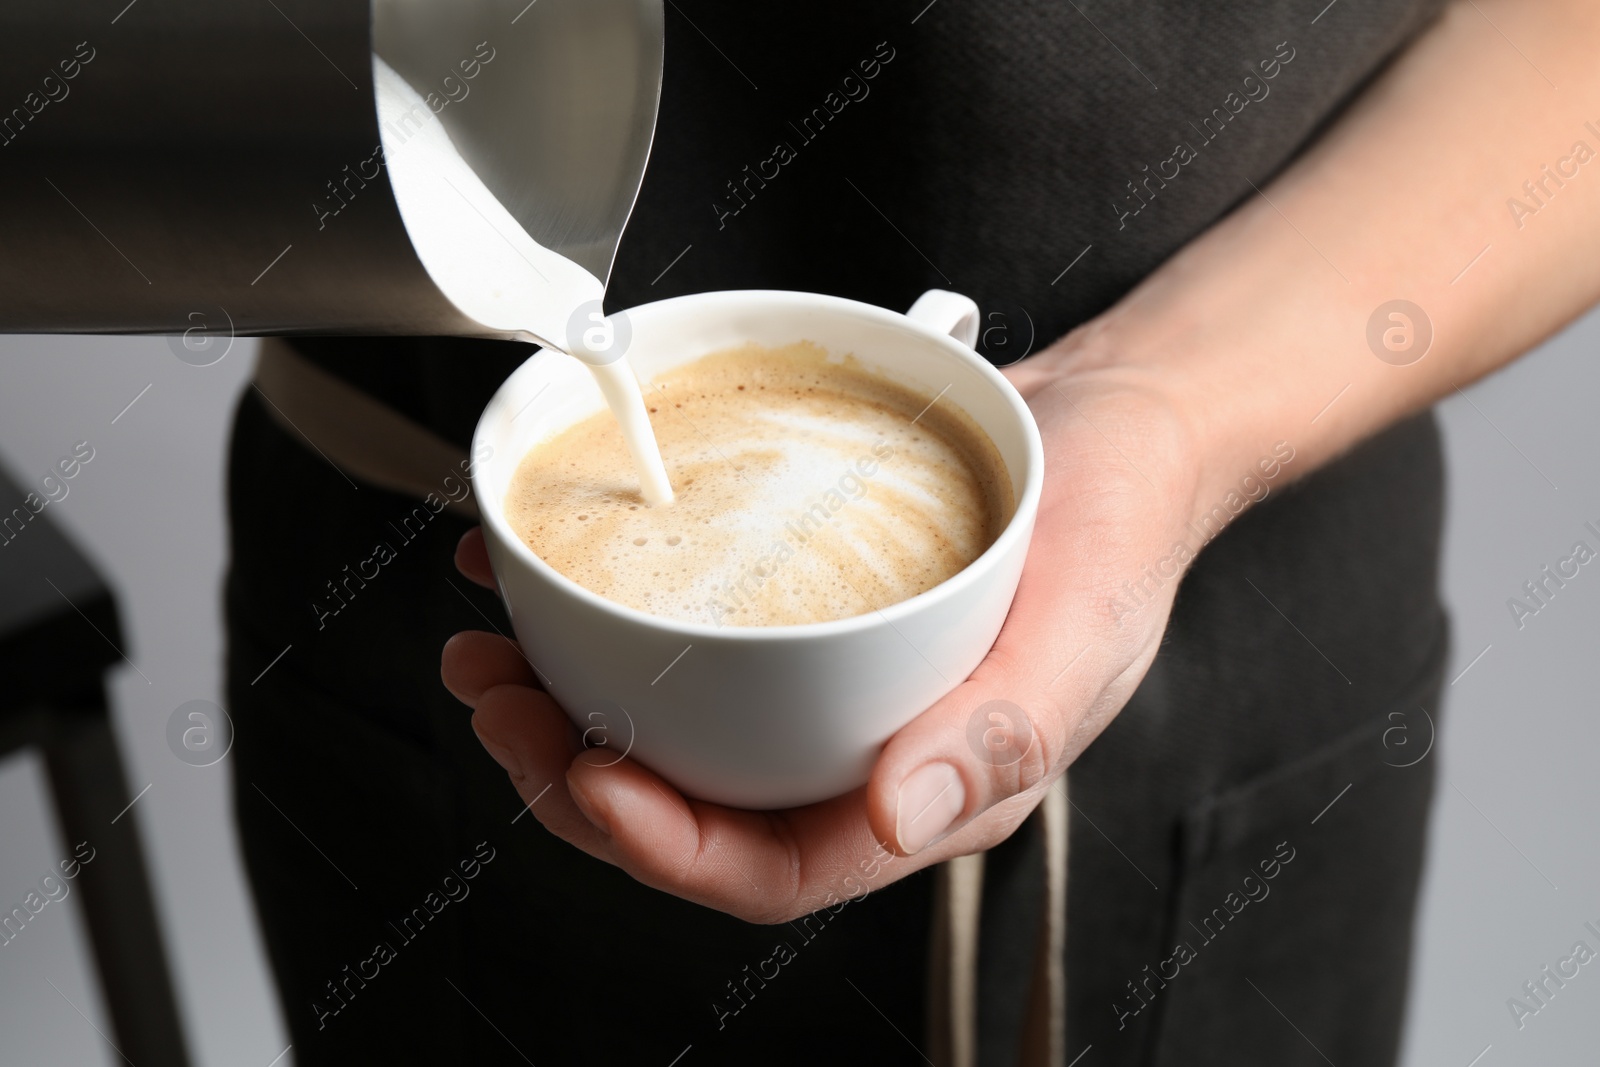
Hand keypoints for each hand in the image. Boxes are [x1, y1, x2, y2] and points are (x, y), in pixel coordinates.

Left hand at [441, 349, 1199, 922]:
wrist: (1117, 427)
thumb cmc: (1117, 530)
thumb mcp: (1080, 630)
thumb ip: (999, 733)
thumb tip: (899, 817)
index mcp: (924, 792)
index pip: (776, 868)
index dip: (668, 847)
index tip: (590, 777)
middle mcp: (857, 752)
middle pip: (695, 810)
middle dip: (575, 778)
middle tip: (500, 706)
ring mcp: (820, 687)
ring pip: (669, 733)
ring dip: (565, 705)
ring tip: (492, 653)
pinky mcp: (792, 617)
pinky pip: (683, 639)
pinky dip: (599, 617)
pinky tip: (539, 577)